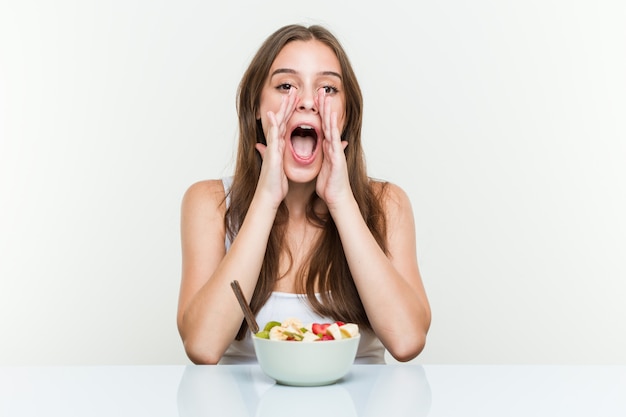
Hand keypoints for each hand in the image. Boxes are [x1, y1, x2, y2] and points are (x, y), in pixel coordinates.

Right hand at [255, 89, 297, 207]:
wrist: (269, 195)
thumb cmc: (275, 184)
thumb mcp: (280, 167)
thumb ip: (277, 156)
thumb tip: (272, 151)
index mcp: (280, 146)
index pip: (286, 125)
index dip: (291, 112)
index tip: (296, 100)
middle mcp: (275, 144)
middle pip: (282, 120)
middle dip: (288, 105)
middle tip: (293, 91)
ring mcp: (272, 148)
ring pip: (278, 124)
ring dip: (282, 110)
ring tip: (288, 96)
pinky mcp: (272, 154)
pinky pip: (273, 137)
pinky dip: (274, 126)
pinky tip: (274, 115)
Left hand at [316, 90, 351, 208]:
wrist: (337, 198)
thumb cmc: (329, 186)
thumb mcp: (321, 169)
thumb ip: (322, 158)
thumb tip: (321, 152)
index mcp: (327, 149)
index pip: (322, 127)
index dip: (318, 114)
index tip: (315, 101)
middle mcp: (333, 146)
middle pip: (327, 123)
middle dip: (324, 107)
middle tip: (320, 91)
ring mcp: (336, 150)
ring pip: (331, 127)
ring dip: (329, 111)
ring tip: (326, 97)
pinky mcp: (337, 156)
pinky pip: (334, 139)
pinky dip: (332, 127)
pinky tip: (330, 117)